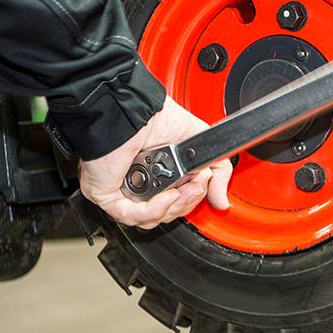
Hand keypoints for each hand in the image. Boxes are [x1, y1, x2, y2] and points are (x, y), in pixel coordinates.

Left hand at [79, 96, 231, 228]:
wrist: (136, 112)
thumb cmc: (158, 118)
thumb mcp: (201, 146)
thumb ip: (218, 174)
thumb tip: (222, 203)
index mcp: (161, 174)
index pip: (178, 202)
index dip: (193, 198)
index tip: (205, 184)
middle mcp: (142, 184)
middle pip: (169, 214)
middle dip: (188, 202)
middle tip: (197, 183)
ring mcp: (125, 192)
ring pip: (152, 220)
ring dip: (175, 207)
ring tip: (182, 189)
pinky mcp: (109, 196)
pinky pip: (132, 217)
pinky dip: (155, 210)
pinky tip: (167, 195)